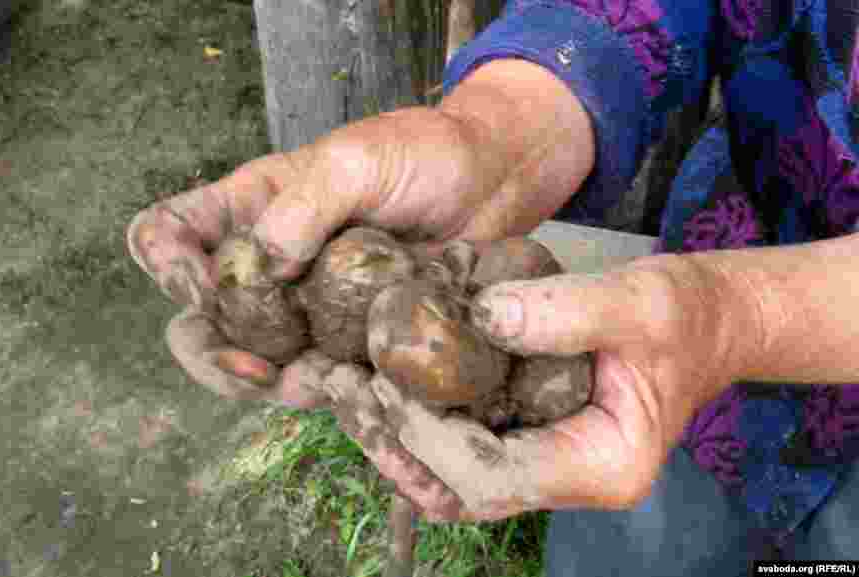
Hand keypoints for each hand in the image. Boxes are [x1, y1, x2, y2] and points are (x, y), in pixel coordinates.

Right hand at [126, 60, 592, 406]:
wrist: (495, 185)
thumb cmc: (423, 154)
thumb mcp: (355, 161)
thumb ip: (301, 208)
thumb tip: (262, 267)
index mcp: (249, 209)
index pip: (166, 235)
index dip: (165, 264)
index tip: (203, 284)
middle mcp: (267, 265)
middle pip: (198, 321)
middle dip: (209, 354)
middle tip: (248, 370)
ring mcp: (307, 310)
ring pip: (255, 364)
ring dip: (272, 383)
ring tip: (314, 380)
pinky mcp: (351, 343)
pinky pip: (320, 379)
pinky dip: (326, 392)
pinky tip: (351, 386)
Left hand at [348, 255, 751, 520]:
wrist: (705, 323)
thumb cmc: (684, 316)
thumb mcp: (640, 301)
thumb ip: (567, 311)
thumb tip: (483, 315)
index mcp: (599, 465)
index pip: (493, 476)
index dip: (429, 436)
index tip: (384, 382)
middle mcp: (564, 480)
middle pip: (458, 491)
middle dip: (392, 444)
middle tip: (340, 388)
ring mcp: (541, 466)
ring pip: (448, 479)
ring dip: (392, 437)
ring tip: (343, 384)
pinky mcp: (523, 440)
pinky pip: (456, 449)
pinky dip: (413, 423)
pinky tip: (379, 378)